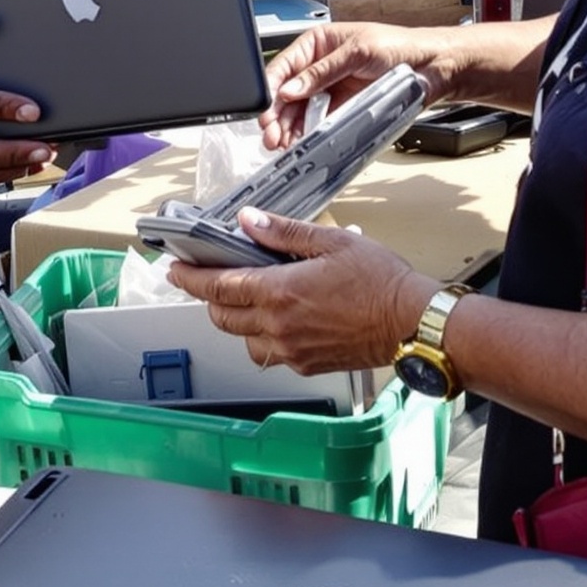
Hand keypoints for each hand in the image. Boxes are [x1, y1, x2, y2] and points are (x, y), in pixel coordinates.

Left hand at [169, 210, 435, 373]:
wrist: (412, 323)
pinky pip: (270, 355)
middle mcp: (279, 326)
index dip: (190, 278)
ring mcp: (292, 350)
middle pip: (223, 317)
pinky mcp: (308, 365)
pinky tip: (275, 321)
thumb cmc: (380, 282)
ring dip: (235, 321)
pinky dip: (262, 338)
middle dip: (207, 299)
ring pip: (243, 340)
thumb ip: (283, 232)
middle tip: (203, 281)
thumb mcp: (330, 242)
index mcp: (280, 292)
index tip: (175, 269)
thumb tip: (248, 220)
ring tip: (242, 300)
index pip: (218, 288)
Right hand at [261, 22, 451, 146]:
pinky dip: (306, 132)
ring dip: (288, 127)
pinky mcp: (342, 106)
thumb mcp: (357, 53)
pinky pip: (318, 120)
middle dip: (277, 114)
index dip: (272, 87)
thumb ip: (322, 72)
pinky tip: (299, 142)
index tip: (265, 109)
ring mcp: (331, 87)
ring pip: (299, 109)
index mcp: (319, 42)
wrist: (432, 67)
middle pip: (288, 91)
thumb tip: (292, 87)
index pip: (285, 64)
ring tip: (281, 144)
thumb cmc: (400, 47)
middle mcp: (320, 64)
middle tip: (271, 135)